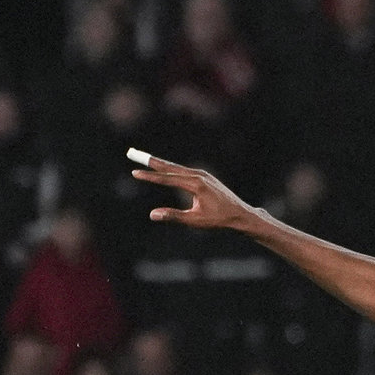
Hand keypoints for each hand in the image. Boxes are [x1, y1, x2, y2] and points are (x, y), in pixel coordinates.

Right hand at [134, 153, 256, 231]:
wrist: (241, 214)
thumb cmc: (219, 219)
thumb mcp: (195, 220)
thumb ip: (173, 216)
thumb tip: (153, 214)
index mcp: (196, 185)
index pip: (168, 179)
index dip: (150, 177)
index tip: (135, 172)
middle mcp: (199, 176)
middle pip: (170, 167)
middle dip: (151, 161)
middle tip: (134, 154)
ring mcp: (203, 175)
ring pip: (177, 168)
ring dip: (160, 163)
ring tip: (144, 158)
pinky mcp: (205, 177)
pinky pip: (184, 170)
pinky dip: (171, 168)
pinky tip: (163, 168)